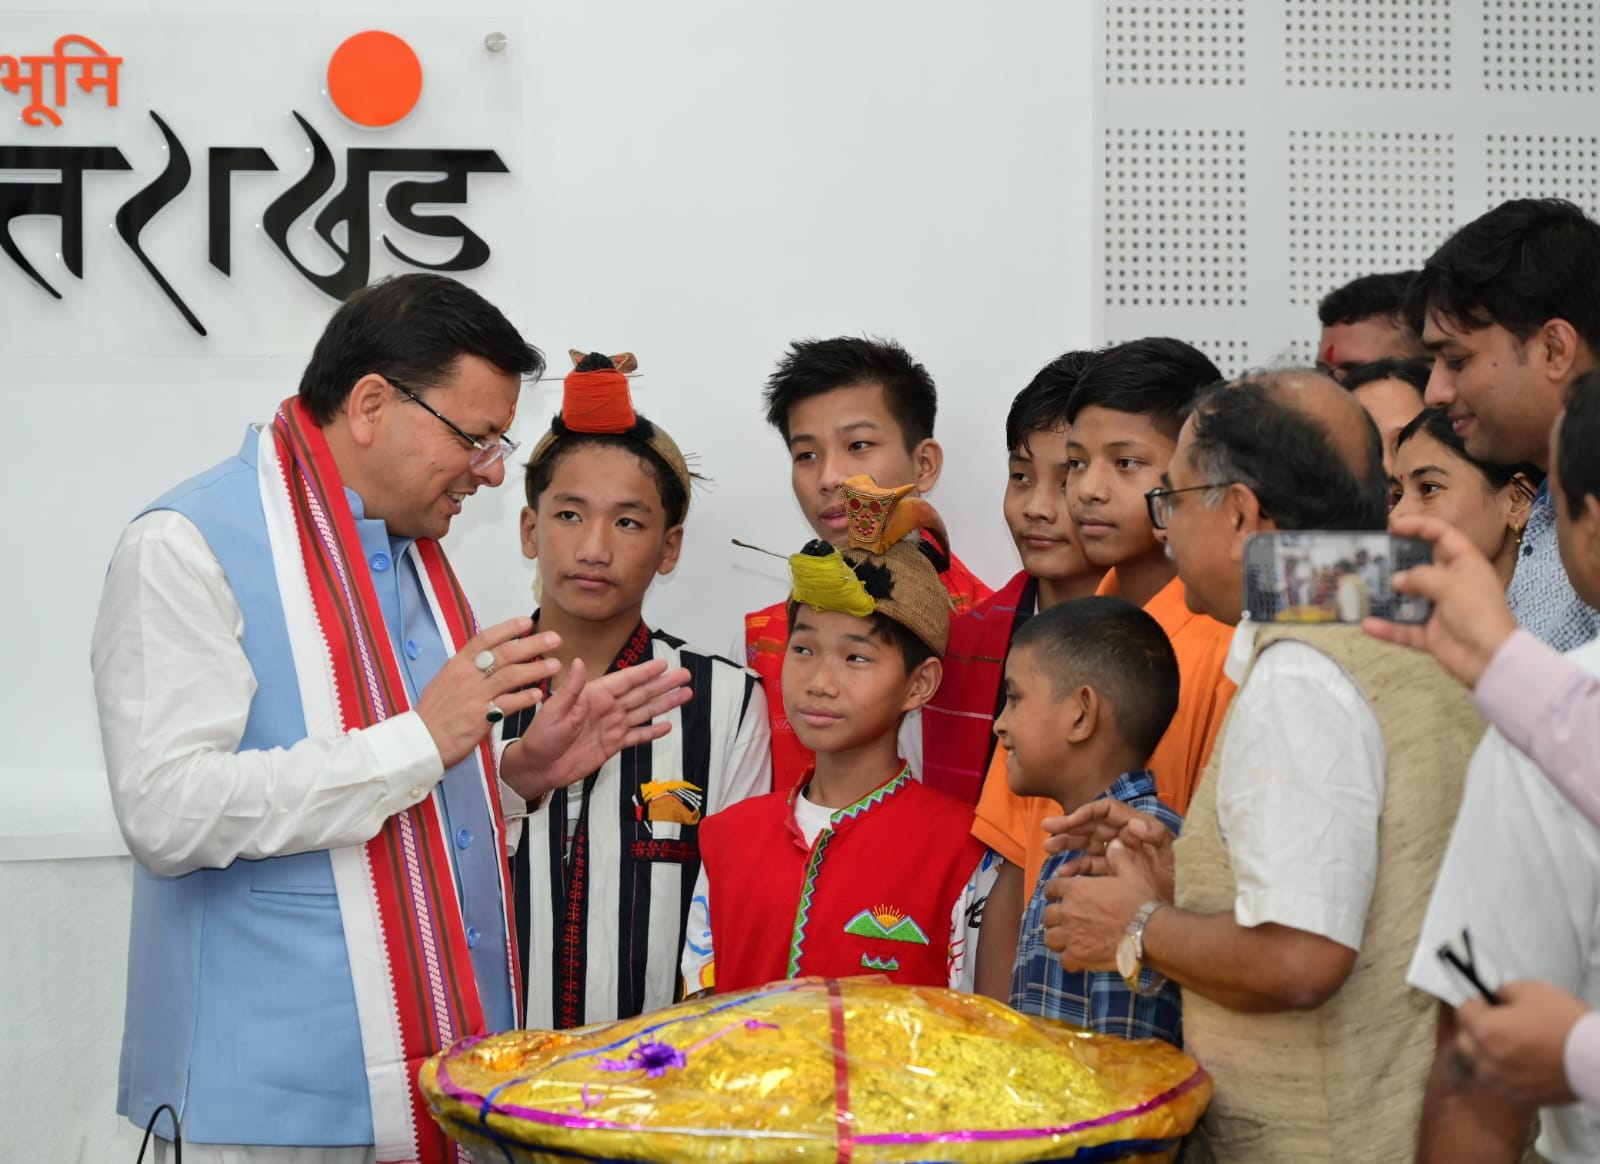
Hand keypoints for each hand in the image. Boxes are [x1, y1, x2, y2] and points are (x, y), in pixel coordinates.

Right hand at [414, 619, 560, 767]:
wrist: (420, 741)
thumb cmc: (433, 713)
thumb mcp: (445, 681)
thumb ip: (466, 668)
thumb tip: (485, 656)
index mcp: (457, 664)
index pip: (485, 638)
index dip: (508, 628)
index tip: (527, 622)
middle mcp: (467, 675)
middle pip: (505, 653)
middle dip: (533, 644)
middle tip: (555, 639)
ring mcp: (474, 695)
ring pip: (511, 676)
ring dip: (536, 669)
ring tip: (556, 665)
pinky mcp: (481, 717)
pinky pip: (508, 704)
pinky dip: (525, 698)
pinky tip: (539, 694)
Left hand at [502, 657, 693, 798]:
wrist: (538, 767)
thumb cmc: (541, 736)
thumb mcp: (554, 710)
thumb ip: (571, 689)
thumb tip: (578, 662)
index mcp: (594, 696)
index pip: (625, 680)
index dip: (644, 672)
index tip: (663, 663)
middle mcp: (606, 708)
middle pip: (641, 693)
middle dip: (663, 684)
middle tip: (684, 675)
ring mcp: (611, 727)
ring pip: (644, 712)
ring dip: (664, 704)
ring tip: (685, 694)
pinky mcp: (612, 745)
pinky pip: (637, 736)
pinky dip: (652, 732)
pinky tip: (667, 726)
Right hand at [1041, 800, 1174, 899]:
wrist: (1181, 908)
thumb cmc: (1182, 876)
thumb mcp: (1173, 853)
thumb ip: (1155, 835)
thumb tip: (1131, 824)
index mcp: (1136, 825)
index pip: (1106, 810)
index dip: (1087, 812)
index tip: (1070, 820)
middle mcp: (1124, 836)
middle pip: (1091, 826)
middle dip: (1069, 826)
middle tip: (1047, 829)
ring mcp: (1118, 855)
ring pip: (1087, 845)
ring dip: (1067, 844)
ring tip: (1048, 848)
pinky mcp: (1114, 873)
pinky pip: (1090, 867)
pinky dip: (1076, 869)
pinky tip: (1064, 873)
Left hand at [1041, 840, 1158, 971]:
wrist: (1149, 931)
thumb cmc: (1140, 900)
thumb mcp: (1130, 873)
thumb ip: (1118, 857)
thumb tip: (1114, 842)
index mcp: (1077, 889)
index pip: (1051, 887)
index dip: (1053, 891)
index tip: (1057, 895)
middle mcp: (1068, 911)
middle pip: (1047, 914)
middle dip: (1054, 916)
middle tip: (1064, 920)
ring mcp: (1072, 935)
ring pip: (1050, 937)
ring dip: (1057, 937)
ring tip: (1067, 939)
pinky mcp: (1079, 956)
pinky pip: (1064, 960)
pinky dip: (1068, 959)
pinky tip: (1077, 957)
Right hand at [1363, 514, 1518, 689]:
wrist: (1490, 658)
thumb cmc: (1478, 612)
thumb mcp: (1450, 585)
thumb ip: (1420, 577)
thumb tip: (1397, 580)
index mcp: (1464, 564)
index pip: (1442, 535)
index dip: (1419, 526)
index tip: (1394, 526)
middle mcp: (1450, 583)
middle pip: (1421, 564)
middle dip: (1396, 560)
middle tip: (1371, 556)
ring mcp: (1439, 609)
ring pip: (1408, 598)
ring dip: (1387, 595)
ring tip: (1362, 587)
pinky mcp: (1430, 633)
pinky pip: (1403, 628)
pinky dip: (1386, 628)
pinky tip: (1367, 624)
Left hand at [1456, 981, 1588, 1106]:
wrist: (1595, 1059)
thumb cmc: (1564, 1022)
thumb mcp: (1530, 990)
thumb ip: (1502, 992)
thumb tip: (1493, 998)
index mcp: (1485, 1030)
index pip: (1462, 1011)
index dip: (1477, 1003)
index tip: (1490, 1003)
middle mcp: (1486, 1059)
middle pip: (1465, 1040)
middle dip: (1476, 1029)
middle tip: (1499, 1023)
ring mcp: (1501, 1081)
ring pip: (1480, 1064)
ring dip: (1487, 1053)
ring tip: (1513, 1044)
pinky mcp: (1518, 1096)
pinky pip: (1499, 1081)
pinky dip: (1505, 1071)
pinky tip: (1524, 1062)